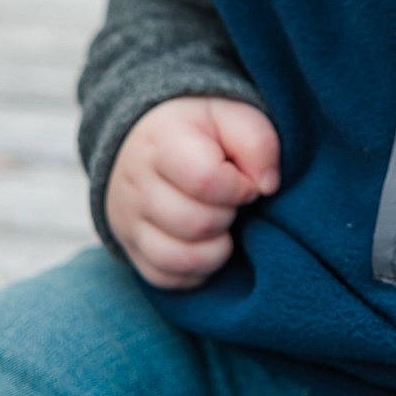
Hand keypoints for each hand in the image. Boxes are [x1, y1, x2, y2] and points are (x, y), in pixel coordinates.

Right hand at [104, 95, 280, 288]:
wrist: (150, 142)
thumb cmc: (201, 131)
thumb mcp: (233, 117)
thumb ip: (257, 142)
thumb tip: (267, 187)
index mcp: (162, 141)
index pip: (205, 180)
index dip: (239, 187)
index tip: (245, 181)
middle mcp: (136, 183)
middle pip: (195, 224)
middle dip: (228, 216)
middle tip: (231, 201)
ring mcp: (128, 220)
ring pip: (179, 258)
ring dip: (215, 249)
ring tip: (220, 224)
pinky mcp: (131, 249)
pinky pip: (167, 278)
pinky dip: (196, 269)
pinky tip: (205, 244)